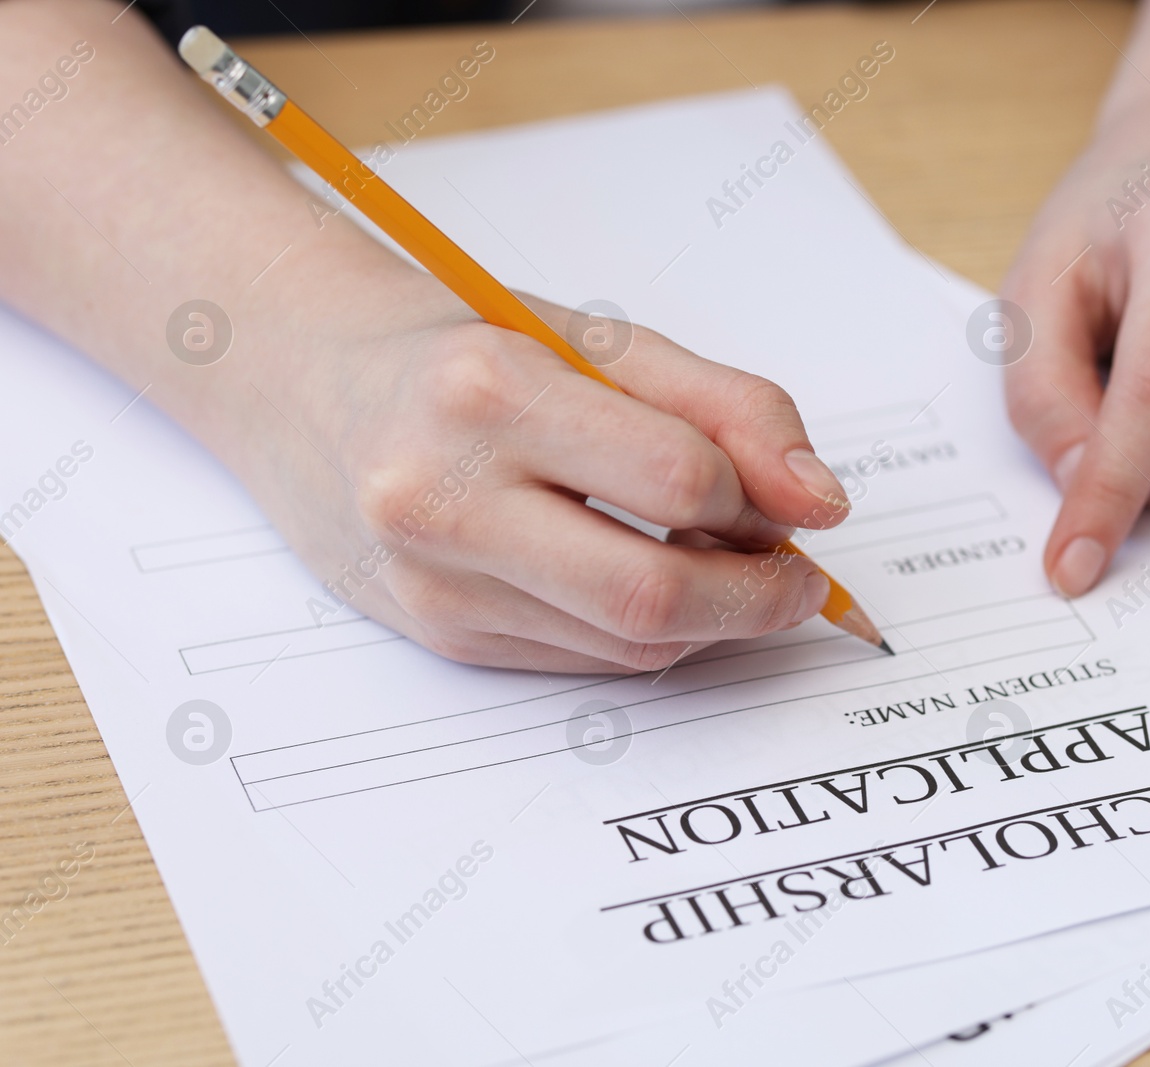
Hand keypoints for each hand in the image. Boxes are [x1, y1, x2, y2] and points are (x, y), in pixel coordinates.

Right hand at [233, 278, 848, 672]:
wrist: (299, 382)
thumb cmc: (462, 346)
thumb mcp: (599, 342)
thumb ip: (726, 408)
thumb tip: (821, 503)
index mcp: (490, 392)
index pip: (680, 478)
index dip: (760, 498)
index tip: (788, 497)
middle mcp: (444, 498)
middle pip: (652, 594)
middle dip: (758, 598)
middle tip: (797, 578)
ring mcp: (432, 582)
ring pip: (628, 645)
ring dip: (710, 620)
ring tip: (719, 562)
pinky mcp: (439, 636)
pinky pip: (586, 662)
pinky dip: (647, 633)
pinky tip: (650, 579)